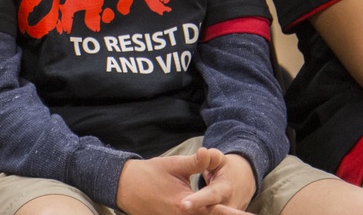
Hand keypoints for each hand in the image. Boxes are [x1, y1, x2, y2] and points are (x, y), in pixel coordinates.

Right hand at [116, 148, 247, 214]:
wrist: (125, 186)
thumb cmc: (150, 174)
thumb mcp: (174, 165)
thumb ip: (195, 162)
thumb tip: (211, 153)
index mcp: (186, 204)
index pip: (217, 211)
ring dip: (214, 214)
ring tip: (237, 212)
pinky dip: (201, 214)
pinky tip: (208, 212)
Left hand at [183, 152, 255, 212]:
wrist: (243, 181)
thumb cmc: (226, 168)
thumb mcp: (219, 159)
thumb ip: (210, 157)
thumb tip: (202, 152)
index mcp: (225, 189)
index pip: (210, 196)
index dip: (197, 200)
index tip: (183, 204)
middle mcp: (227, 206)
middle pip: (209, 212)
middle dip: (195, 210)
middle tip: (180, 208)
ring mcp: (226, 214)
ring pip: (209, 214)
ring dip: (195, 213)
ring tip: (181, 209)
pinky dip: (200, 213)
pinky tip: (187, 212)